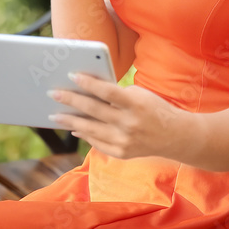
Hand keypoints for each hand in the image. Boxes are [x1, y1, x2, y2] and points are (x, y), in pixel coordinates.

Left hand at [49, 73, 193, 160]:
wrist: (175, 136)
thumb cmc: (154, 108)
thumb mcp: (139, 95)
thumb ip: (115, 94)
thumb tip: (86, 92)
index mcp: (136, 104)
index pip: (107, 91)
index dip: (88, 83)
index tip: (71, 75)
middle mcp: (129, 124)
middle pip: (94, 111)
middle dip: (70, 101)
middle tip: (53, 94)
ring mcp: (125, 141)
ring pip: (90, 129)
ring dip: (70, 121)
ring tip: (55, 114)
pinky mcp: (122, 153)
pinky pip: (97, 143)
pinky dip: (84, 134)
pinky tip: (74, 127)